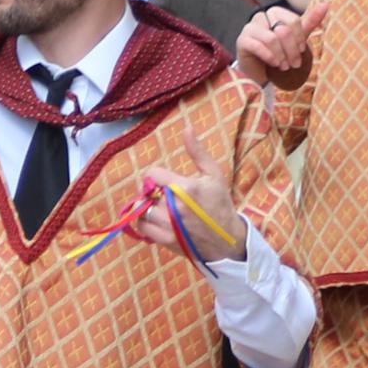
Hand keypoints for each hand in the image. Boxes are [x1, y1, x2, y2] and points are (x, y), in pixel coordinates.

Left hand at [123, 121, 245, 261]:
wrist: (226, 239)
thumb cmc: (220, 204)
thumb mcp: (213, 174)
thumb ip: (197, 152)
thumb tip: (186, 128)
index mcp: (186, 187)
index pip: (152, 174)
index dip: (156, 175)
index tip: (164, 179)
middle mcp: (174, 206)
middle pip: (144, 191)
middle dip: (151, 189)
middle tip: (162, 192)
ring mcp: (168, 225)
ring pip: (141, 209)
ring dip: (146, 205)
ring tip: (158, 205)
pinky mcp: (164, 239)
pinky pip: (141, 227)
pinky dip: (143, 221)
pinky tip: (154, 218)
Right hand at [236, 4, 314, 84]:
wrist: (259, 69)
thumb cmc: (279, 51)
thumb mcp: (297, 37)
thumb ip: (310, 21)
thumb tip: (326, 4)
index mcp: (275, 12)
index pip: (293, 20)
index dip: (300, 38)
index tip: (302, 50)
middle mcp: (261, 17)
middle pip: (283, 30)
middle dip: (291, 50)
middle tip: (294, 64)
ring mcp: (249, 28)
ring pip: (271, 39)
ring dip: (281, 55)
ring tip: (285, 66)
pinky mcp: (242, 41)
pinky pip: (257, 46)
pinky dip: (269, 56)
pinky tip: (274, 64)